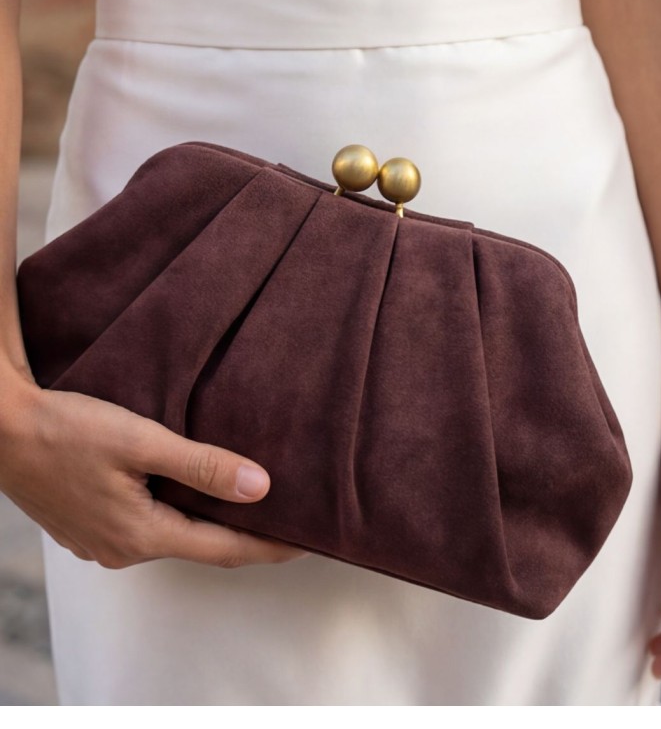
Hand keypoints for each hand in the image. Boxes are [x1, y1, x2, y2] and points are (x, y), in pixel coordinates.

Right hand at [0, 372, 308, 569]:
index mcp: (141, 535)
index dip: (271, 546)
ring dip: (209, 519)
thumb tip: (261, 487)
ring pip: (172, 533)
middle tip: (287, 516)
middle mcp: (122, 550)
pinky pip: (146, 524)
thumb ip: (202, 466)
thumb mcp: (141, 442)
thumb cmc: (67, 428)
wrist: (0, 429)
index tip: (311, 542)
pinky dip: (176, 511)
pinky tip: (189, 489)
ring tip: (246, 498)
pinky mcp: (88, 526)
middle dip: (244, 534)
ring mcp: (101, 542)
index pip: (225, 549)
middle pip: (200, 545)